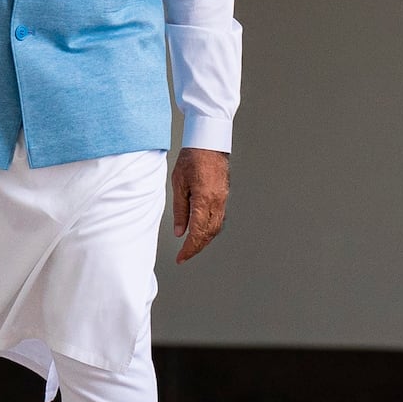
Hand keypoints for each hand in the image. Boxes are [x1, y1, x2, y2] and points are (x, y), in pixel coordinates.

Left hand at [171, 147, 228, 261]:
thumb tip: (180, 231)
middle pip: (209, 233)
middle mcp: (217, 202)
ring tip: (192, 246)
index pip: (197, 232)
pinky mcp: (224, 196)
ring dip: (204, 240)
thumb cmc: (192, 159)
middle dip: (197, 248)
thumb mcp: (178, 184)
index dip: (189, 248)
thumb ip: (180, 210)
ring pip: (216, 228)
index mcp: (204, 199)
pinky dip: (210, 229)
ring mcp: (223, 199)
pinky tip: (202, 231)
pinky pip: (219, 218)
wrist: (209, 143)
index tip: (181, 258)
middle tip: (184, 256)